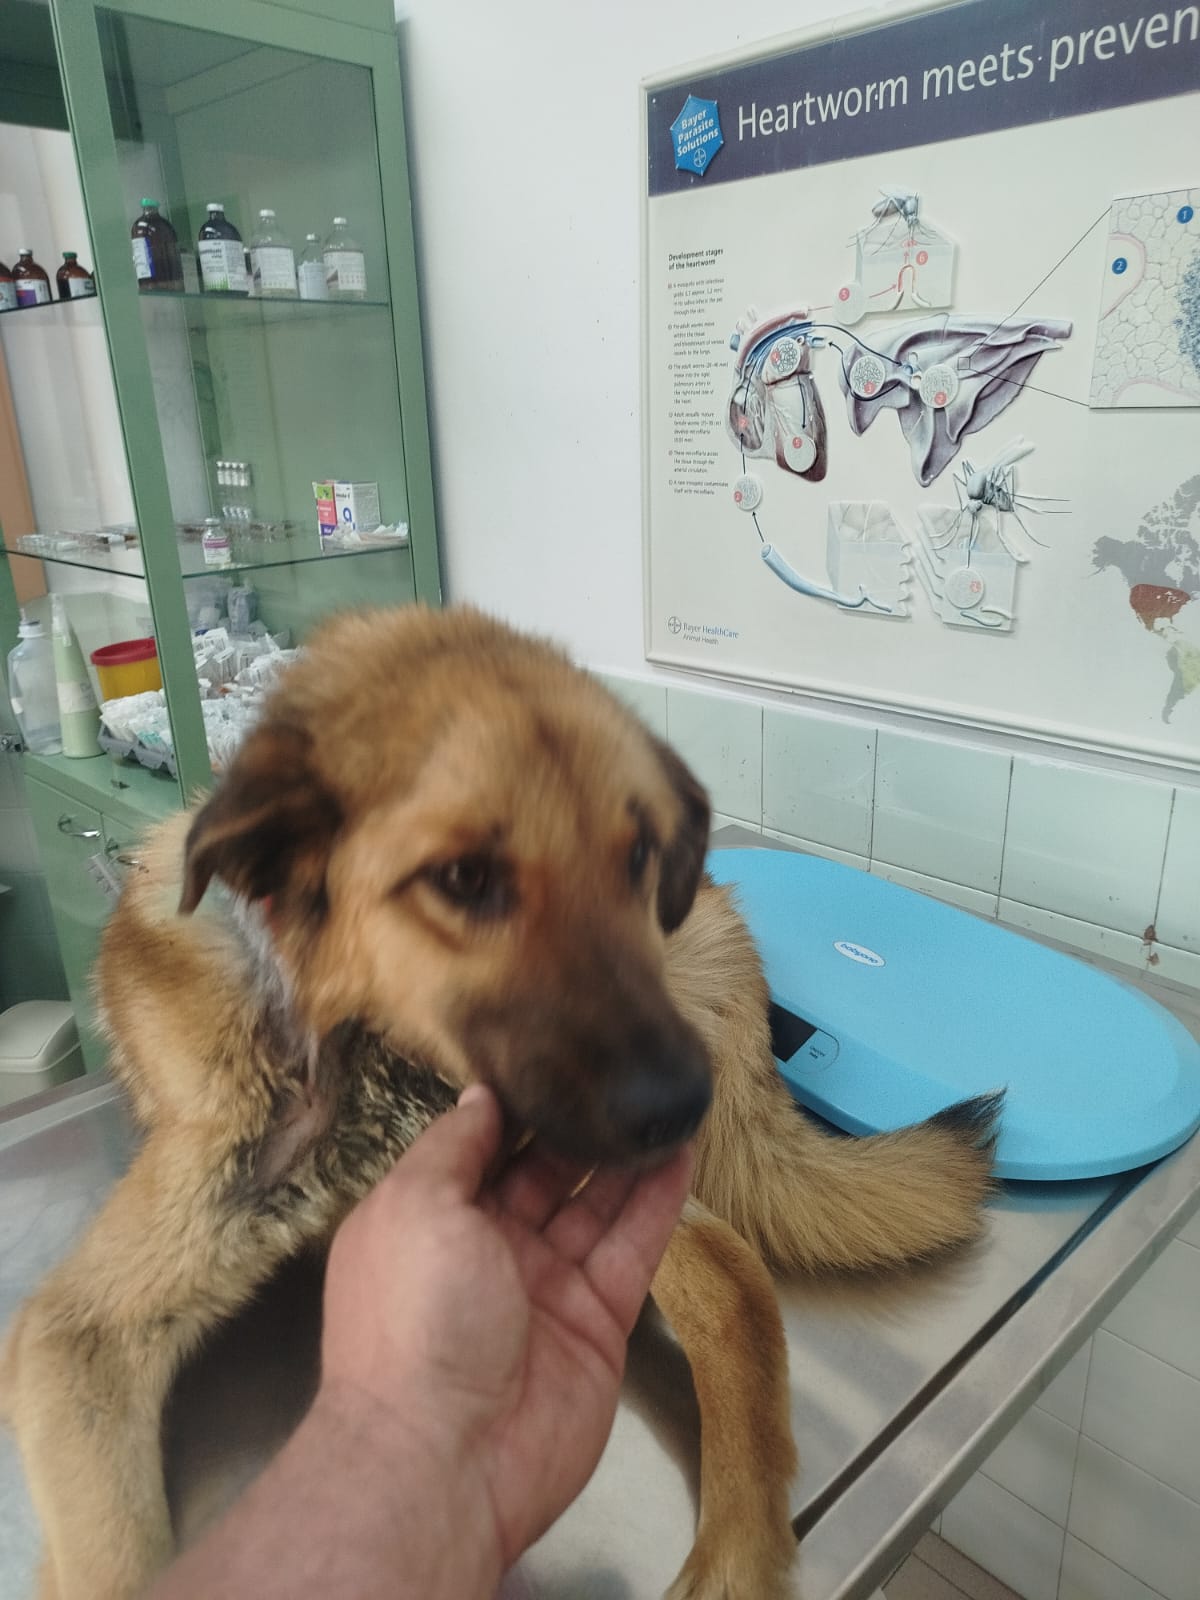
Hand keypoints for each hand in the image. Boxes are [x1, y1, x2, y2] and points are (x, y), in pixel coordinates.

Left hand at [320, 1083, 693, 1575]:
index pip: (478, 1148)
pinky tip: (678, 1156)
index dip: (513, 1105)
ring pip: (594, 1206)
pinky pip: (631, 1250)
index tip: (553, 1056)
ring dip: (625, 1157)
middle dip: (576, 1127)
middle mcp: (487, 1250)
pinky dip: (656, 1203)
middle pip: (541, 1173)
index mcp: (430, 1220)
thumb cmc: (411, 1323)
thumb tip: (480, 1095)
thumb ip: (454, 1146)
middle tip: (618, 1073)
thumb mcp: (415, 1206)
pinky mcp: (597, 1321)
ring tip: (658, 1104)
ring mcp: (545, 1287)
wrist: (443, 1459)